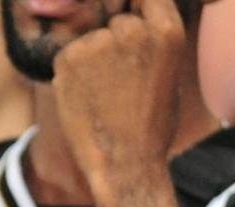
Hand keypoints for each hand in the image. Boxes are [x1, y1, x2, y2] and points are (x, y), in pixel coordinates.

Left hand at [52, 0, 185, 195]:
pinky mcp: (68, 58)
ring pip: (90, 38)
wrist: (125, 163)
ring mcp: (99, 42)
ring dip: (91, 59)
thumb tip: (127, 19)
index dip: (135, 7)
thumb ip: (150, 41)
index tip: (128, 18)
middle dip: (113, 40)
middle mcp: (133, 29)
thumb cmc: (150, 126)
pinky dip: (70, 74)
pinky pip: (67, 55)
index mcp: (167, 30)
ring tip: (103, 95)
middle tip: (116, 80)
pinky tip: (84, 99)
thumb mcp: (167, 73)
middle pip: (116, 18)